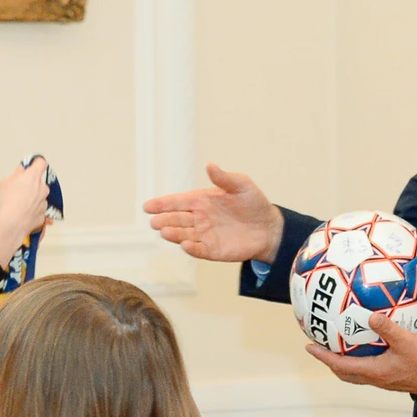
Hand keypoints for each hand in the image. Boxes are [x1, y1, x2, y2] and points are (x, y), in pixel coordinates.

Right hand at [0, 158, 50, 267]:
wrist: (11, 223)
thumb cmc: (7, 202)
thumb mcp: (4, 183)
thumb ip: (15, 175)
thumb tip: (19, 172)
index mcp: (33, 176)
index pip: (40, 163)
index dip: (35, 163)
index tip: (31, 164)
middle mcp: (42, 188)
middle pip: (38, 182)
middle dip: (29, 184)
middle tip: (16, 189)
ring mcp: (43, 202)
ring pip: (38, 197)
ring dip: (30, 198)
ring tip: (15, 204)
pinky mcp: (42, 215)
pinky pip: (37, 210)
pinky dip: (30, 211)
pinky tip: (20, 213)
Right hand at [143, 163, 283, 263]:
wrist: (268, 227)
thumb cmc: (254, 203)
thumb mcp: (242, 185)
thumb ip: (225, 178)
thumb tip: (210, 165)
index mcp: (202, 201)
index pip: (177, 202)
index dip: (162, 204)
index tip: (147, 206)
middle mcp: (199, 218)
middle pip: (177, 219)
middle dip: (164, 220)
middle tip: (154, 221)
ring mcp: (205, 235)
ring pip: (184, 234)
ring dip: (174, 234)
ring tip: (164, 231)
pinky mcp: (213, 250)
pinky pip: (200, 250)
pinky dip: (192, 249)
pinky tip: (186, 245)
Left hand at [308, 313, 416, 397]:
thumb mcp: (407, 341)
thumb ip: (388, 327)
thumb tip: (370, 315)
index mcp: (374, 371)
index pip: (341, 365)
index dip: (323, 357)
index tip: (309, 347)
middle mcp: (376, 378)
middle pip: (345, 373)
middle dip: (330, 362)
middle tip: (320, 349)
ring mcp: (385, 380)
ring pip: (357, 374)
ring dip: (344, 363)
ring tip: (339, 349)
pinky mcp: (394, 377)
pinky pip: (370, 370)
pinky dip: (361, 361)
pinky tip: (369, 347)